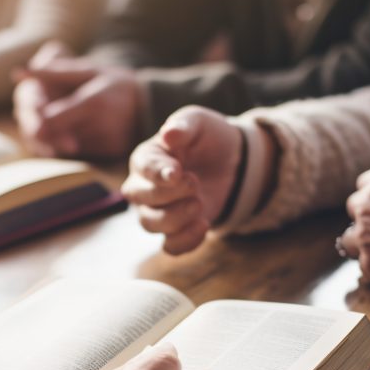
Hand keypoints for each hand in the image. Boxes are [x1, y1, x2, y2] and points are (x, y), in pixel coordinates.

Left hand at [14, 63, 141, 159]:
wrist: (151, 103)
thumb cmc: (113, 82)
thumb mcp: (87, 70)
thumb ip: (52, 73)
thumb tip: (18, 73)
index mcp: (93, 102)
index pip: (51, 119)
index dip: (37, 119)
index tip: (35, 114)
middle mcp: (101, 125)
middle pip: (56, 136)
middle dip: (44, 130)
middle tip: (40, 122)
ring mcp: (107, 142)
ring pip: (66, 146)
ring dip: (57, 138)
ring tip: (65, 123)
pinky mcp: (110, 153)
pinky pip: (82, 152)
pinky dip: (74, 144)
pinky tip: (79, 133)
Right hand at [123, 106, 241, 254]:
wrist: (231, 162)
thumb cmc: (206, 138)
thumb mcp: (198, 123)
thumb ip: (183, 126)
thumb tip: (168, 133)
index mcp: (146, 158)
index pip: (141, 168)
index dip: (157, 173)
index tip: (178, 172)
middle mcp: (144, 187)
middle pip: (139, 198)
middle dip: (167, 194)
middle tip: (195, 183)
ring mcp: (157, 211)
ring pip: (150, 224)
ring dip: (175, 219)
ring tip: (200, 203)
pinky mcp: (176, 230)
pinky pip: (170, 246)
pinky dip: (185, 241)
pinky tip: (204, 224)